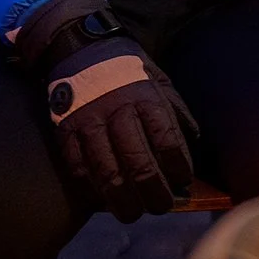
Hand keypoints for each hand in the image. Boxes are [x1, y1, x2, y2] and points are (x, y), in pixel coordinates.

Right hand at [15, 0, 196, 220]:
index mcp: (147, 98)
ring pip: (107, 172)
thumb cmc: (126, 67)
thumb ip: (176, 111)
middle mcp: (118, 112)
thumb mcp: (159, 79)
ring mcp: (88, 123)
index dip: (178, 167)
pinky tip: (101, 200)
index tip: (183, 182)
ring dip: (121, 199)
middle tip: (161, 207)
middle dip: (152, 191)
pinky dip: (90, 188)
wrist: (79, 45)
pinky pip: (78, 167)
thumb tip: (194, 145)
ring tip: (132, 213)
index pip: (167, 140)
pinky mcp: (65, 131)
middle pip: (139, 162)